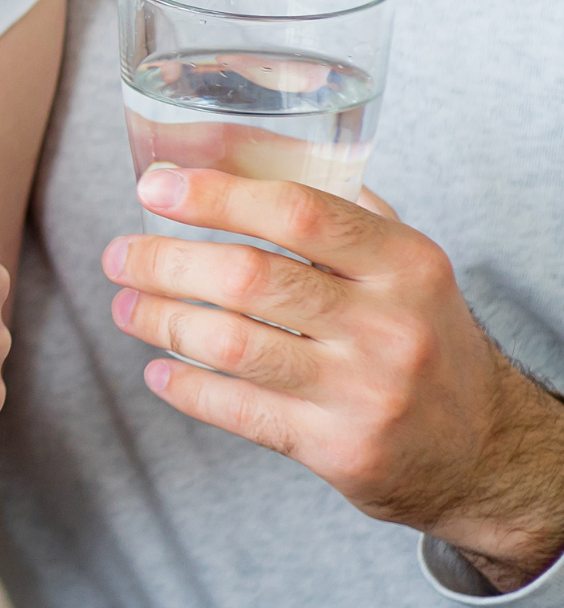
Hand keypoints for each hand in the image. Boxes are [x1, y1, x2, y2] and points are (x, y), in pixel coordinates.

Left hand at [107, 164, 563, 589]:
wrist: (486, 450)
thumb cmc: (427, 338)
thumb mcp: (408, 265)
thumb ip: (340, 212)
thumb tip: (237, 157)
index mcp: (404, 262)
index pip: (297, 211)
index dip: (216, 195)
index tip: (155, 189)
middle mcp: (387, 324)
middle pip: (249, 277)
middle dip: (165, 262)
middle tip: (120, 254)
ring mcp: (363, 392)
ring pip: (233, 346)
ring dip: (161, 321)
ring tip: (125, 307)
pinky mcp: (340, 451)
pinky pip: (241, 411)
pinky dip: (187, 388)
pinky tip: (159, 370)